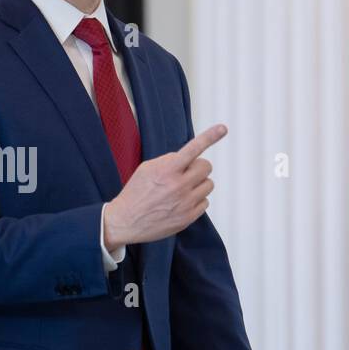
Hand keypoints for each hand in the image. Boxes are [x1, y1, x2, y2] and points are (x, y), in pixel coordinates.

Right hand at [103, 123, 226, 247]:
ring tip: (182, 189)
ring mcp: (185, 203)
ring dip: (198, 184)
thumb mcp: (147, 168)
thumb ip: (168, 160)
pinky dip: (196, 200)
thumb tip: (188, 159)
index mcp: (167, 170)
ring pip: (209, 184)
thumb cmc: (136, 193)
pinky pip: (205, 202)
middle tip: (186, 172)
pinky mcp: (188, 217)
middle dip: (198, 167)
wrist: (125, 221)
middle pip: (206, 166)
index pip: (193, 149)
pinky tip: (181, 202)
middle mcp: (179, 185)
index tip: (223, 128)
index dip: (210, 137)